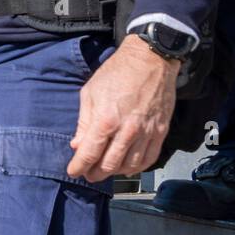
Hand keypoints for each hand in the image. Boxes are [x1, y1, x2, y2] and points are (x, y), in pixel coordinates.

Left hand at [68, 35, 178, 181]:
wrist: (150, 60)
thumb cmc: (116, 73)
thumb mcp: (90, 93)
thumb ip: (84, 122)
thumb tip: (77, 144)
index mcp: (106, 119)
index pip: (90, 153)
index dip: (79, 166)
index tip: (73, 172)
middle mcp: (127, 130)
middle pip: (109, 164)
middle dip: (95, 173)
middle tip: (88, 174)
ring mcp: (147, 132)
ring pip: (130, 165)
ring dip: (115, 172)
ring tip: (105, 170)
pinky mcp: (161, 131)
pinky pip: (150, 158)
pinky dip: (138, 167)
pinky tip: (128, 167)